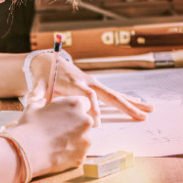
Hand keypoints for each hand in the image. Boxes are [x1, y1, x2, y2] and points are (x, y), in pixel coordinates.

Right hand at [11, 96, 92, 176]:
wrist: (27, 151)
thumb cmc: (29, 127)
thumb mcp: (34, 107)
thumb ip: (43, 102)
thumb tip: (43, 102)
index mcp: (76, 104)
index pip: (84, 103)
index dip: (75, 109)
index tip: (68, 114)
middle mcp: (85, 120)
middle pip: (85, 121)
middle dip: (76, 125)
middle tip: (61, 130)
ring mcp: (86, 140)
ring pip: (83, 138)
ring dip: (74, 139)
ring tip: (57, 143)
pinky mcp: (82, 156)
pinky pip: (79, 152)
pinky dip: (71, 153)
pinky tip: (57, 153)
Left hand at [25, 53, 154, 125]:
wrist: (48, 60)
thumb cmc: (44, 75)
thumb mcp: (39, 84)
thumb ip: (36, 93)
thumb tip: (31, 101)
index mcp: (74, 82)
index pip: (88, 95)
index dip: (94, 107)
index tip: (97, 122)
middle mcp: (88, 81)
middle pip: (108, 94)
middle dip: (124, 105)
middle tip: (139, 116)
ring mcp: (94, 83)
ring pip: (115, 94)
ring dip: (133, 103)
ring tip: (150, 110)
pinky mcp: (97, 86)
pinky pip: (114, 95)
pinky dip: (128, 100)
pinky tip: (142, 106)